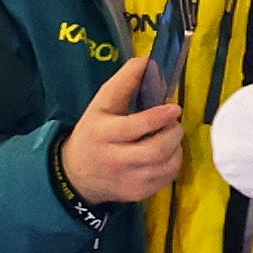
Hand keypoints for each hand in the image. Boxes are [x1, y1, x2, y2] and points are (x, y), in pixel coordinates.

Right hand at [60, 46, 182, 206]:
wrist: (77, 174)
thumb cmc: (93, 132)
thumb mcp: (101, 104)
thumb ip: (124, 82)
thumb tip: (148, 59)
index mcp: (102, 133)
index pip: (136, 127)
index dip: (159, 117)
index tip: (173, 108)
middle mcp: (114, 159)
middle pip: (156, 150)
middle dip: (173, 133)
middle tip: (173, 124)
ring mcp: (128, 180)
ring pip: (166, 165)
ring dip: (176, 147)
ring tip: (170, 136)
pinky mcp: (138, 194)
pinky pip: (167, 178)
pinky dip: (174, 163)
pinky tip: (166, 154)